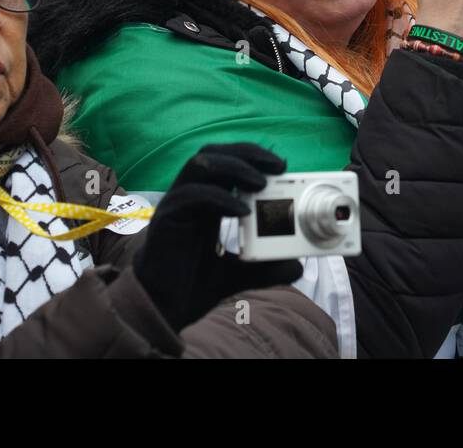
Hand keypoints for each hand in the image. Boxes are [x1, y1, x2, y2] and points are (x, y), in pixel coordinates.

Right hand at [131, 143, 301, 333]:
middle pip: (214, 153)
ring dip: (234, 167)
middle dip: (247, 153)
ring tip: (261, 182)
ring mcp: (176, 204)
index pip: (227, 161)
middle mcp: (190, 196)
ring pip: (199, 164)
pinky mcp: (167, 219)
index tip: (281, 166)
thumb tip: (298, 267)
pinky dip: (219, 197)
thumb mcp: (240, 272)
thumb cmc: (195, 283)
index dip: (253, 157)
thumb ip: (267, 267)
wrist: (165, 308)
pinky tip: (241, 211)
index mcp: (206, 201)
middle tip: (277, 166)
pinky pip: (190, 195)